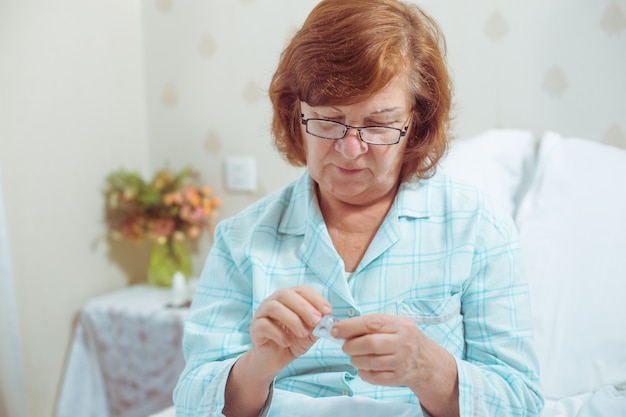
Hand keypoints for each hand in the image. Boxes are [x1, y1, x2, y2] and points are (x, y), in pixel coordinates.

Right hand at [248, 286, 331, 379]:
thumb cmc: (292, 341)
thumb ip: (316, 325)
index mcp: (288, 299)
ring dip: (291, 319)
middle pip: (285, 294)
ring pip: (273, 307)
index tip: (327, 310)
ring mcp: (262, 314)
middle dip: (303, 307)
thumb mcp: (309, 334)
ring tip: (302, 333)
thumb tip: (326, 318)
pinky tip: (287, 342)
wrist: (274, 360)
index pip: (301, 290)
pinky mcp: (255, 328)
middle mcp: (273, 302)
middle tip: (316, 320)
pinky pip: (264, 325)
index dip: (315, 298)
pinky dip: (278, 333)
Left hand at [331, 314, 455, 394]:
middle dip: (351, 346)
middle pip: (370, 344)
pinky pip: (374, 377)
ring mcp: (401, 362)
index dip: (350, 327)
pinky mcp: (398, 377)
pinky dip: (363, 372)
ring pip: (370, 362)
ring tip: (355, 356)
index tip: (335, 330)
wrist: (426, 362)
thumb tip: (341, 328)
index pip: (372, 323)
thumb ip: (371, 324)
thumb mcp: (394, 323)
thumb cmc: (403, 338)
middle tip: (345, 346)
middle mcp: (403, 343)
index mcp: (400, 325)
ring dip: (355, 360)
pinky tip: (364, 367)